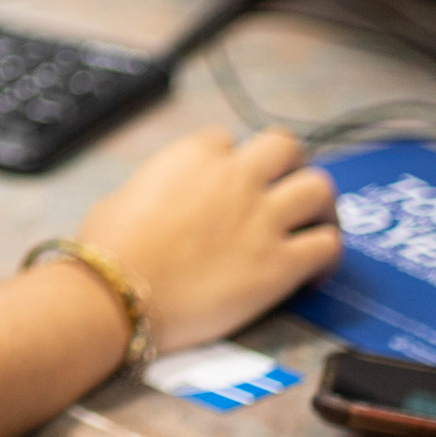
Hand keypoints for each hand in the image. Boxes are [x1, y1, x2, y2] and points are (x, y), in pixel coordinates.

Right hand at [74, 127, 339, 353]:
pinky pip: (328, 245)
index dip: (231, 165)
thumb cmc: (108, 250)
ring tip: (312, 227)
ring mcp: (262, 219)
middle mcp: (235, 177)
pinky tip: (313, 272)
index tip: (228, 189)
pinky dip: (326, 255)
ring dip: (318, 206)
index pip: (229, 141)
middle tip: (284, 192)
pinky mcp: (280, 265)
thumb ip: (158, 187)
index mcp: (193, 154)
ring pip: (320, 188)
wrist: (118, 295)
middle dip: (288, 167)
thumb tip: (162, 203)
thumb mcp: (125, 195)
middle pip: (286, 147)